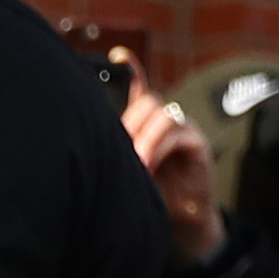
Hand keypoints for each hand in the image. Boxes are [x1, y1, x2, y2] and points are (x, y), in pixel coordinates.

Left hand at [124, 63, 224, 265]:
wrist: (180, 221)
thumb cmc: (148, 193)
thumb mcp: (123, 170)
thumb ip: (112, 150)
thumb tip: (82, 139)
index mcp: (142, 121)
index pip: (136, 86)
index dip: (130, 69)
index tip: (118, 56)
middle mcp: (162, 118)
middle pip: (145, 99)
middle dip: (127, 124)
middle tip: (116, 150)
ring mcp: (181, 127)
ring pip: (160, 111)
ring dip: (143, 138)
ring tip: (135, 164)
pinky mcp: (196, 142)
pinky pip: (177, 132)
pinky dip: (159, 148)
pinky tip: (148, 168)